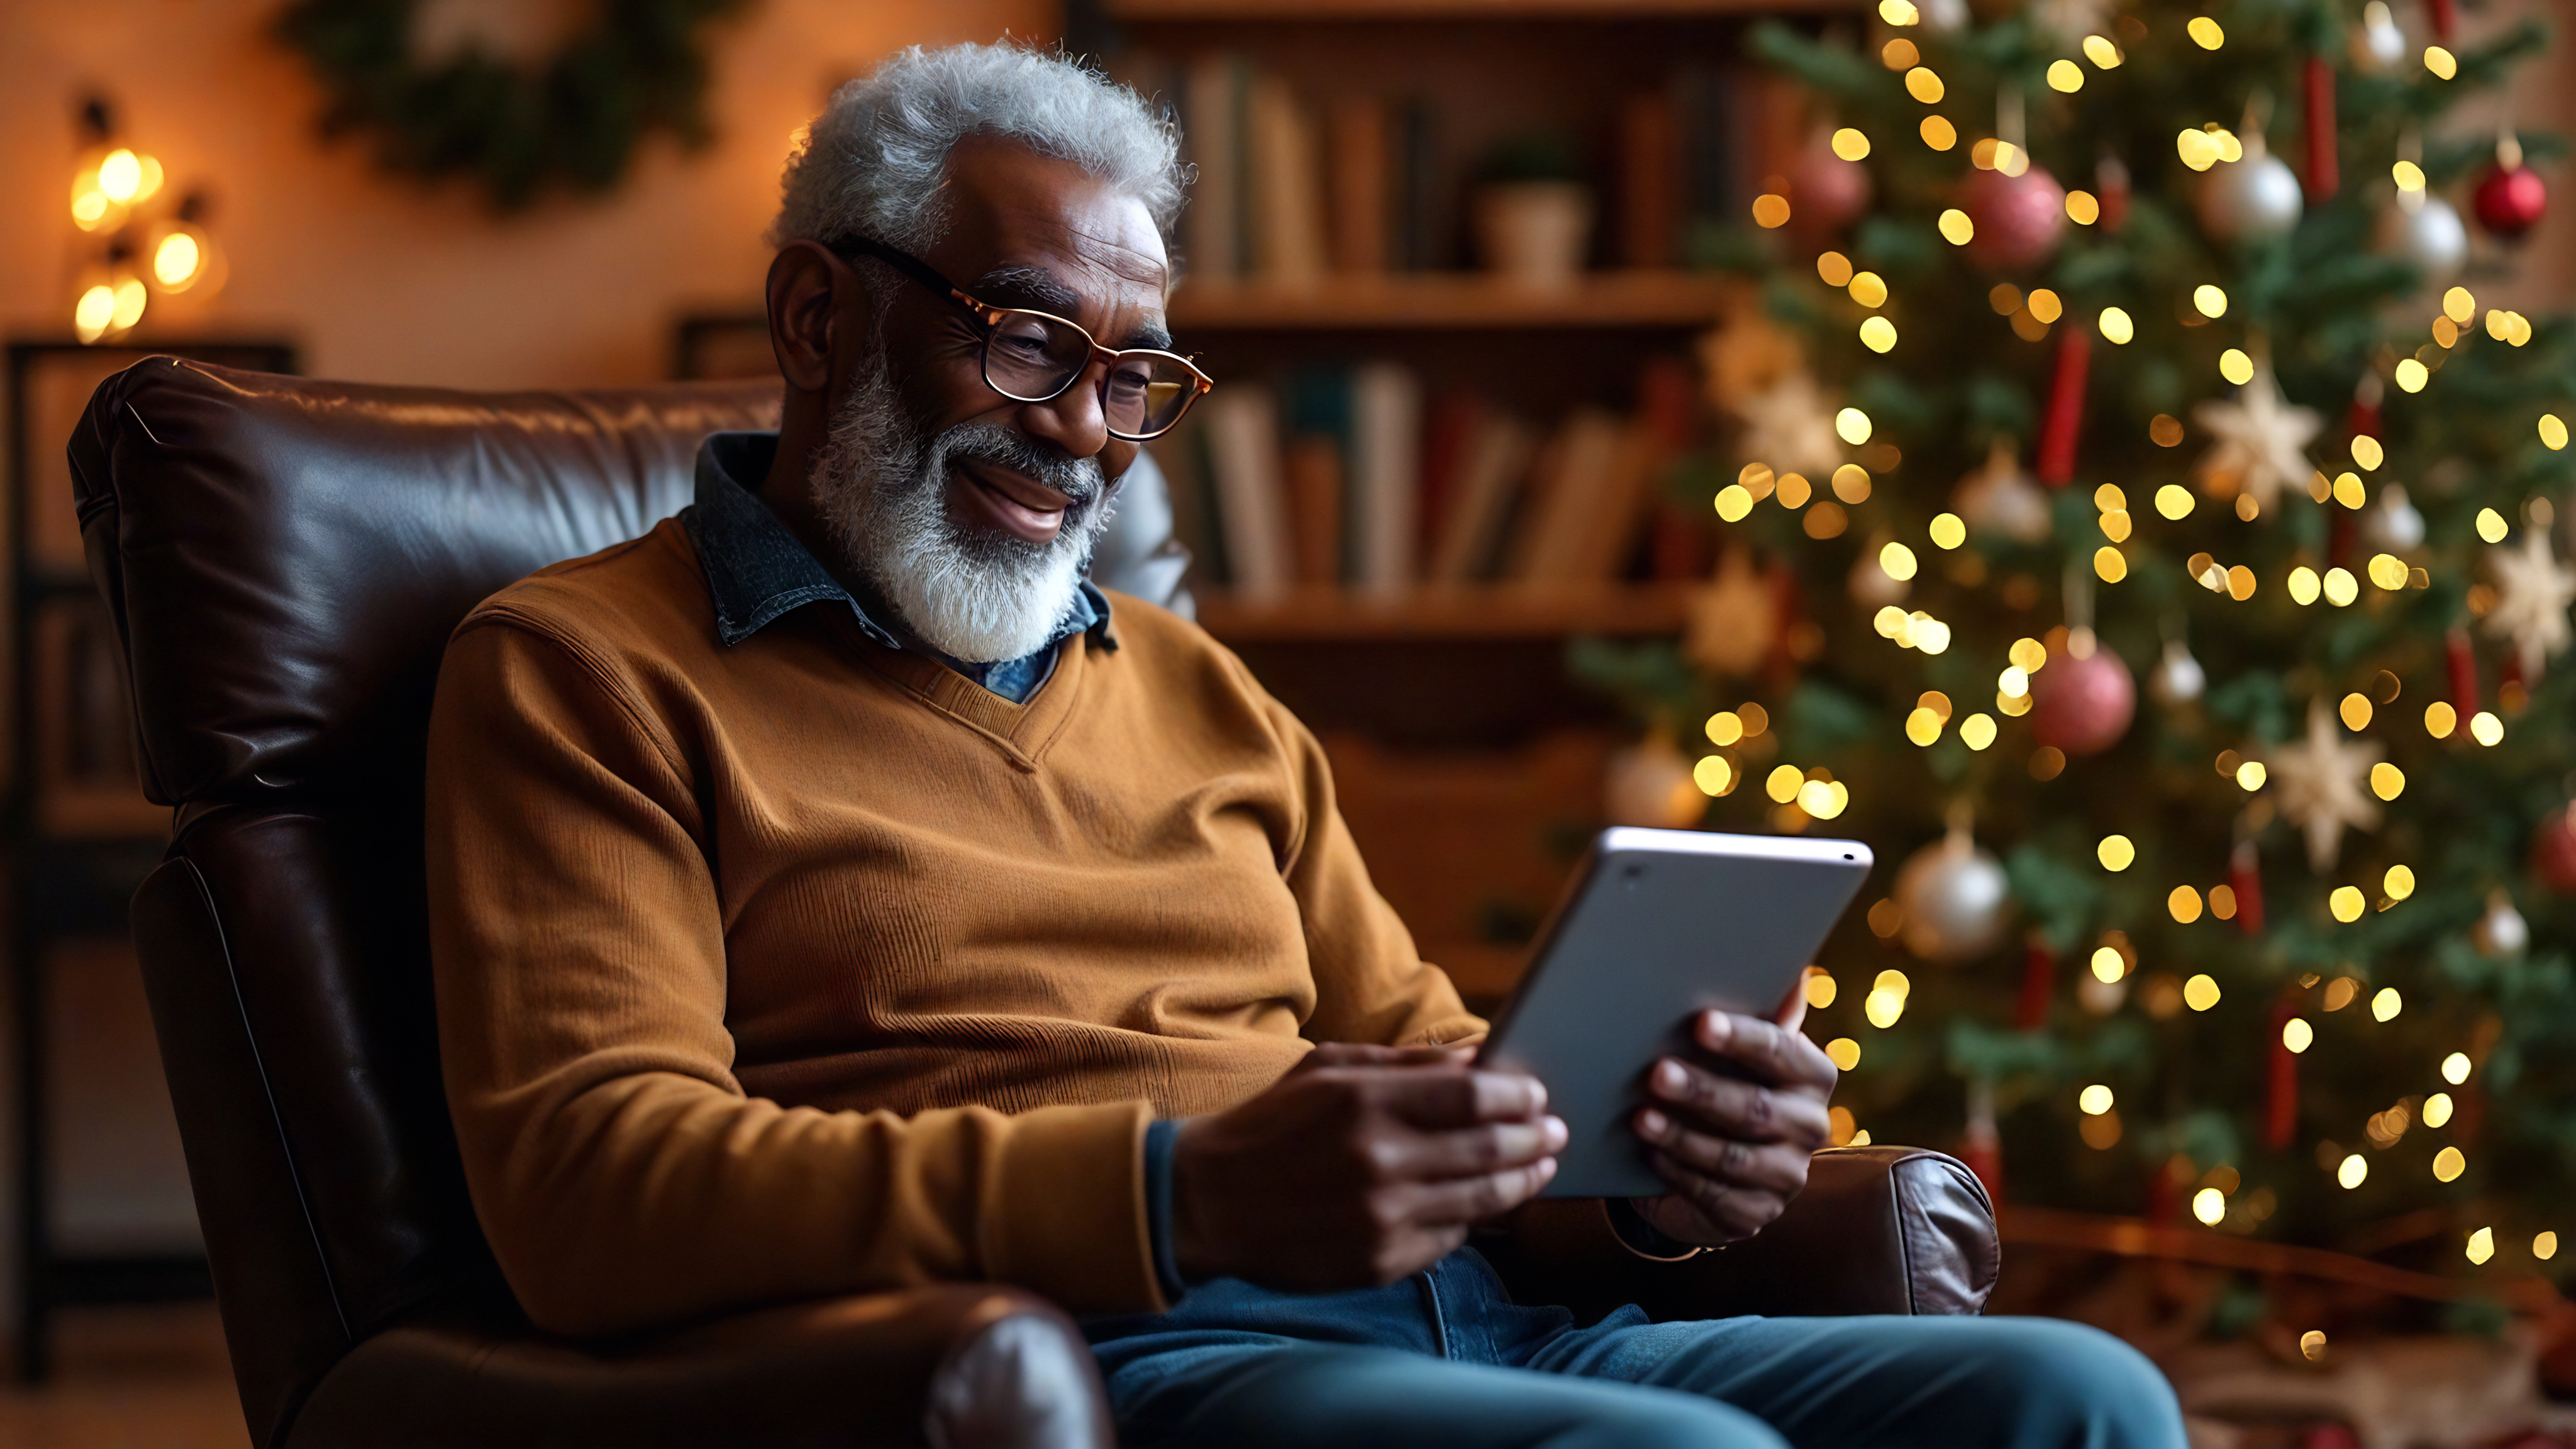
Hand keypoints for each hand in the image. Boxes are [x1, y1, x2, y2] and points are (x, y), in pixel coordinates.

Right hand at [1170, 1043, 1565, 1290]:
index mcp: (1363, 1102)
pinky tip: (1480, 1205)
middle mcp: (1377, 1160)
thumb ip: (1406, 1064)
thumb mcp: (1328, 1070)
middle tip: (1554, 1131)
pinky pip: (1448, 1240)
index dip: (1517, 1095)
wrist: (1206, 1202)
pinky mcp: (1376, 1262)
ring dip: (1521, 1182)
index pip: (1472, 1096)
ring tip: (1538, 1168)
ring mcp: (1379, 1217)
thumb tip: (1479, 1058)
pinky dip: (1470, 1221)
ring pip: (1481, 1199)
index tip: (1537, 1093)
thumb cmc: (1272, 1125)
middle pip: (1489, 1147)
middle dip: (1534, 1138)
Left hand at [1627, 985, 1837, 1247]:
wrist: (1717, 1160)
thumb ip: (1766, 1010)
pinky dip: (1679, 1173)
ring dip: (1683, 1136)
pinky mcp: (1757, 1212)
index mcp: (1812, 1075)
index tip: (1701, 1023)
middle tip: (1657, 1073)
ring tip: (1641, 1117)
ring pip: (1733, 1158)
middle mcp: (1811, 1126)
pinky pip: (1716, 1195)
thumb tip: (1791, 968)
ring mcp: (1788, 1175)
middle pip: (1754, 1108)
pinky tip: (1651, 1154)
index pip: (1782, 1052)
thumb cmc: (1728, 1081)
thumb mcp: (1741, 1048)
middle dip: (1703, 1090)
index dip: (1742, 1038)